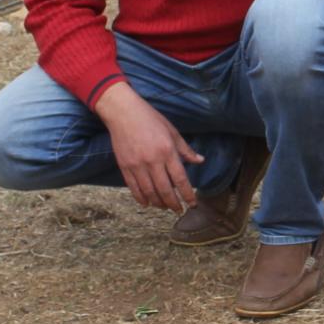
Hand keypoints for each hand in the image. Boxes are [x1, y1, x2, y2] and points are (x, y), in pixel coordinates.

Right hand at [95, 86, 200, 211]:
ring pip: (149, 192)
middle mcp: (153, 161)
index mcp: (167, 151)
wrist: (123, 112)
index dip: (187, 195)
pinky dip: (141, 198)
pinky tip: (147, 203)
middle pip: (165, 190)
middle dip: (173, 204)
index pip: (181, 179)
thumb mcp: (172, 131)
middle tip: (179, 210)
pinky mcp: (124, 167)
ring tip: (164, 207)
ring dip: (158, 203)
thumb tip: (200, 160)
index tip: (192, 204)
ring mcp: (137, 165)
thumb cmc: (150, 119)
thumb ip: (185, 150)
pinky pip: (134, 188)